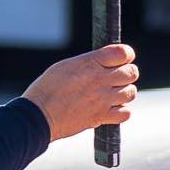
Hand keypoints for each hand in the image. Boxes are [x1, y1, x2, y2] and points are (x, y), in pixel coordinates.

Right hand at [23, 44, 139, 139]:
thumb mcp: (66, 65)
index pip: (123, 53)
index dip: (126, 54)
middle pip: (131, 72)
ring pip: (131, 92)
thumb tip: (105, 63)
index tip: (123, 58)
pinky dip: (122, 111)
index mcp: (91, 63)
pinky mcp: (101, 117)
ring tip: (114, 93)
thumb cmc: (47, 89)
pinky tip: (112, 108)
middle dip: (128, 73)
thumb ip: (89, 63)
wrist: (39, 115)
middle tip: (118, 77)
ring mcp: (103, 100)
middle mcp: (100, 80)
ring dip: (125, 91)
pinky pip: (125, 113)